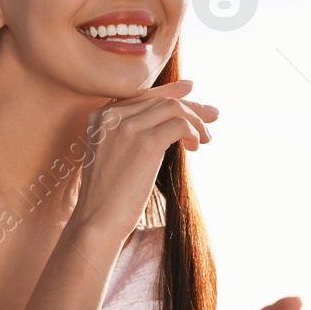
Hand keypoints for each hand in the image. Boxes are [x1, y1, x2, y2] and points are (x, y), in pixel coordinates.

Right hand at [69, 79, 218, 240]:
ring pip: (174, 108)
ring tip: (205, 139)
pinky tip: (196, 147)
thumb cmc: (106, 196)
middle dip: (191, 106)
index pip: (141, 95)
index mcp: (99, 116)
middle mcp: (111, 115)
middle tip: (213, 116)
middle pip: (160, 99)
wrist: (97, 220)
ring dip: (196, 121)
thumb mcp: (110, 155)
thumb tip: (167, 121)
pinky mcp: (146, 143)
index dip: (168, 91)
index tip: (190, 89)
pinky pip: (180, 124)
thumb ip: (127, 134)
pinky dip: (194, 132)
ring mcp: (127, 127)